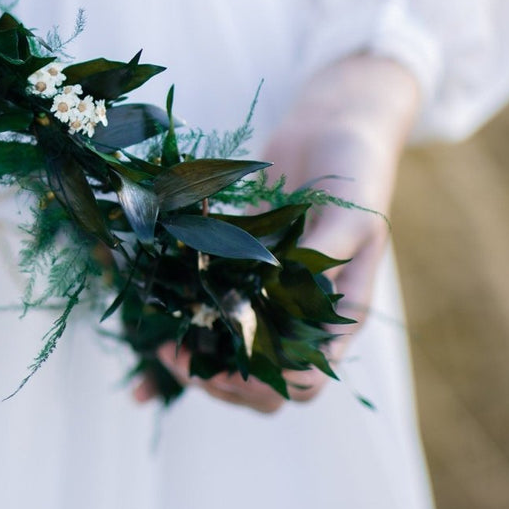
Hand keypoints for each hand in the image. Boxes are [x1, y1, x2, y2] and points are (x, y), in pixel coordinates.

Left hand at [135, 54, 420, 414]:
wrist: (335, 124)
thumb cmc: (356, 168)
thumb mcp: (350, 214)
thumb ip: (322, 258)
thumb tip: (283, 297)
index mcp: (337, 315)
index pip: (304, 380)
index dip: (263, 383)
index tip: (221, 362)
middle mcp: (303, 316)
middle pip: (263, 383)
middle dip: (219, 381)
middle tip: (175, 356)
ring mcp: (270, 295)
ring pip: (234, 355)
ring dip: (198, 362)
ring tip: (159, 347)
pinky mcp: (242, 269)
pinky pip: (214, 308)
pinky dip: (185, 324)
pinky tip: (152, 326)